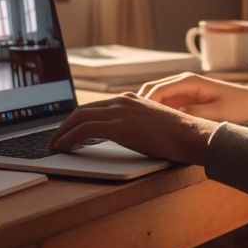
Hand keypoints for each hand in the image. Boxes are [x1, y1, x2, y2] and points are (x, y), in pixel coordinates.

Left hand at [49, 93, 218, 164]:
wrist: (192, 136)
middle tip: (57, 139)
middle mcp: (122, 101)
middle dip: (65, 125)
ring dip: (62, 132)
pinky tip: (62, 147)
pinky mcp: (118, 126)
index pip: (95, 107)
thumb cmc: (179, 137)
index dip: (77, 119)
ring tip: (55, 145)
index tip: (68, 130)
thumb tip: (126, 138)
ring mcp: (119, 111)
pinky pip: (83, 130)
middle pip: (82, 110)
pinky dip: (68, 138)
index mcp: (131, 100)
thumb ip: (137, 127)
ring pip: (78, 117)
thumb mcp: (153, 127)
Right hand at [138, 73, 247, 124]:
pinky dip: (156, 112)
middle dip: (140, 104)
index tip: (137, 117)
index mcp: (189, 81)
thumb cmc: (237, 105)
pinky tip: (152, 124)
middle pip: (152, 90)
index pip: (159, 89)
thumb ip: (196, 113)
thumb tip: (175, 115)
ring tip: (137, 124)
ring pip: (156, 97)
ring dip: (147, 108)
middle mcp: (183, 82)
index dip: (146, 103)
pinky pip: (165, 103)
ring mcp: (183, 90)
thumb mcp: (218, 112)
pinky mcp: (185, 98)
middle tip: (130, 122)